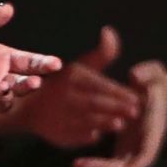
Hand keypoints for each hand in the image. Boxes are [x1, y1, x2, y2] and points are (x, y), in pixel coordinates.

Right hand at [13, 27, 141, 148]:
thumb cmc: (64, 84)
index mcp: (72, 77)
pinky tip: (99, 135)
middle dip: (116, 107)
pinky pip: (74, 135)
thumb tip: (109, 31)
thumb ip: (102, 53)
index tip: (137, 98)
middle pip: (93, 102)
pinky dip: (86, 136)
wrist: (30, 106)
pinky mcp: (57, 133)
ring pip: (85, 119)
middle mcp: (64, 95)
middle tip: (135, 112)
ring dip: (104, 122)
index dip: (118, 92)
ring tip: (120, 124)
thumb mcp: (81, 66)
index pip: (98, 84)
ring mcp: (59, 115)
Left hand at [73, 60, 166, 166]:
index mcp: (153, 131)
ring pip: (115, 166)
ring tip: (77, 164)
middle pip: (127, 166)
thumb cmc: (155, 84)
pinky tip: (77, 161)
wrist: (155, 94)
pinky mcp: (122, 146)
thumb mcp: (155, 76)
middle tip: (84, 165)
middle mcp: (143, 144)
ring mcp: (132, 148)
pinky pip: (108, 160)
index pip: (147, 154)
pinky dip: (95, 161)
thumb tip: (134, 77)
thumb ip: (147, 75)